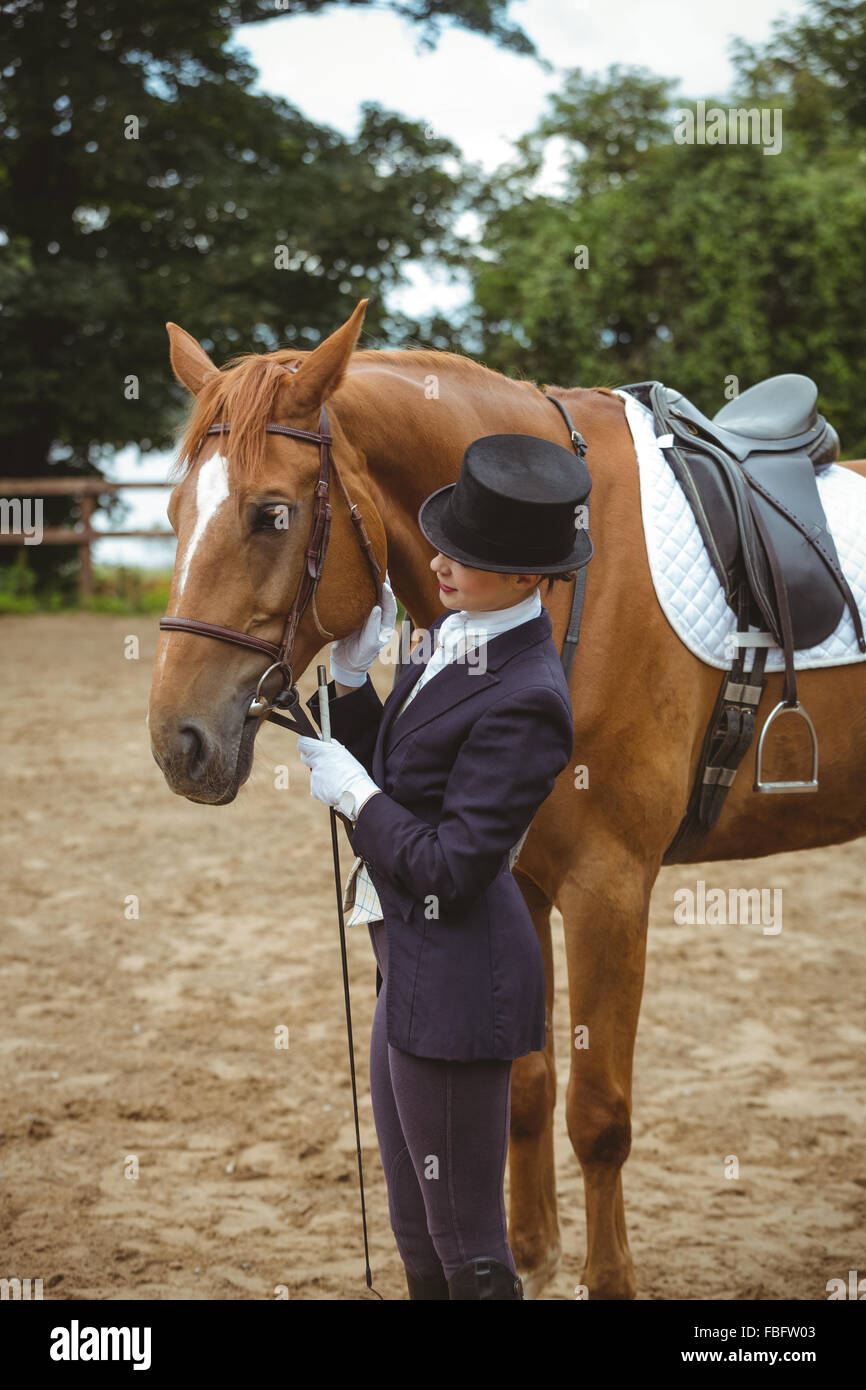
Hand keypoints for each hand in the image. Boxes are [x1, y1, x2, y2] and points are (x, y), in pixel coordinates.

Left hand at [297, 735, 379, 814]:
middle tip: (325, 762)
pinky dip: (324, 787)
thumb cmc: (353, 773)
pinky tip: (335, 788)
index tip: (310, 745)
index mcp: (322, 751)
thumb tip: (320, 739)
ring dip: (322, 775)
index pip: (303, 743)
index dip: (306, 744)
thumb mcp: (343, 753)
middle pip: (306, 758)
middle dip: (313, 758)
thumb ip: (329, 745)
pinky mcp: (314, 790)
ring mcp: (313, 778)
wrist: (355, 794)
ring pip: (314, 773)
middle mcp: (315, 763)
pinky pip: (317, 786)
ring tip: (337, 779)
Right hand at [329, 570, 397, 686]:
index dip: (388, 596)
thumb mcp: (368, 645)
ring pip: (374, 597)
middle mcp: (379, 620)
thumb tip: (376, 608)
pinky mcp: (357, 615)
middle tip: (381, 568)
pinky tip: (359, 578)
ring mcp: (368, 617)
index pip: (389, 608)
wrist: (345, 663)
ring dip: (374, 583)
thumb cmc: (359, 657)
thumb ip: (372, 627)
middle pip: (383, 598)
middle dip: (384, 584)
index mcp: (385, 627)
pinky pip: (362, 600)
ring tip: (373, 568)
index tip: (384, 584)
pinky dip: (362, 589)